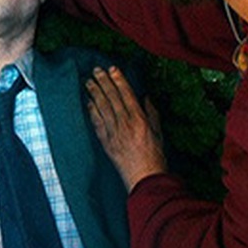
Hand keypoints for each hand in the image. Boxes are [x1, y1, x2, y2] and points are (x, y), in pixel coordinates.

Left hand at [86, 66, 166, 191]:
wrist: (145, 178)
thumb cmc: (155, 156)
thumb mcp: (159, 132)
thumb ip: (152, 113)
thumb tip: (145, 98)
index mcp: (140, 119)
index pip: (126, 94)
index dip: (118, 80)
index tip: (112, 69)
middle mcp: (125, 124)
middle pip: (112, 98)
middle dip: (103, 82)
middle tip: (95, 70)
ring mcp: (113, 133)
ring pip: (102, 108)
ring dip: (94, 93)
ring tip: (88, 82)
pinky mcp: (106, 142)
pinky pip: (97, 123)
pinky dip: (92, 111)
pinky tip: (88, 102)